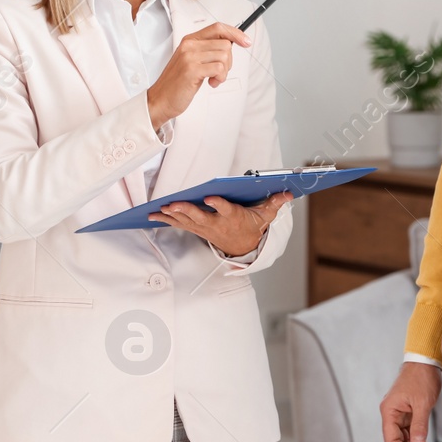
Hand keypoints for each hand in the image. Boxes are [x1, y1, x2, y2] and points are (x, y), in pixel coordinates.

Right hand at [146, 22, 250, 129]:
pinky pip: (219, 69)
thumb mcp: (192, 60)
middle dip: (229, 62)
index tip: (246, 41)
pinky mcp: (192, 70)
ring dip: (224, 72)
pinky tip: (210, 83)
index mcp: (190, 40)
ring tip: (212, 79)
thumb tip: (231, 44)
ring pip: (224, 57)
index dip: (235, 33)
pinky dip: (220, 78)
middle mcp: (189, 45)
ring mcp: (189, 56)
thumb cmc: (178, 82)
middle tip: (218, 73)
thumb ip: (207, 50)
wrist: (160, 99)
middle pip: (225, 45)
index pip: (218, 28)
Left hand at [149, 192, 292, 256]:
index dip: (217, 205)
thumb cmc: (252, 227)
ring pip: (186, 221)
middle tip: (172, 205)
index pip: (225, 210)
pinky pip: (180, 224)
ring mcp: (205, 228)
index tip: (209, 198)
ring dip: (171, 216)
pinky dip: (166, 220)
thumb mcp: (265, 216)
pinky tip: (153, 216)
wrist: (245, 248)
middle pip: (200, 217)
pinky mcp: (198, 229)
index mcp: (233, 217)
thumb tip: (288, 193)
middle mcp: (217, 224)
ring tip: (157, 211)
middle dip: (185, 211)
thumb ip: (274, 203)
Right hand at [380, 362, 440, 441]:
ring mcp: (400, 414)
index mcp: (389, 411)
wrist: (426, 361)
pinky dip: (419, 440)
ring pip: (405, 438)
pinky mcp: (409, 412)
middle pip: (397, 441)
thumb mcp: (422, 403)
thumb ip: (419, 426)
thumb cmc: (421, 378)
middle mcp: (391, 414)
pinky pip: (412, 431)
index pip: (391, 440)